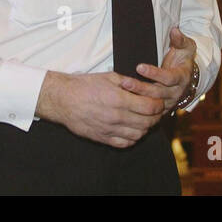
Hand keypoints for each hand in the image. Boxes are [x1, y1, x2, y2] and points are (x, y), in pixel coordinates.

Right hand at [36, 71, 164, 147]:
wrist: (63, 99)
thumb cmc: (84, 85)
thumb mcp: (108, 77)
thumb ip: (128, 83)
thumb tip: (143, 86)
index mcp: (119, 99)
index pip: (150, 107)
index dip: (158, 105)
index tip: (158, 101)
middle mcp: (116, 116)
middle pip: (147, 122)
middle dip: (155, 117)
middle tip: (154, 111)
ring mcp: (109, 129)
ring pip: (138, 135)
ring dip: (145, 128)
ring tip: (144, 120)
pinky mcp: (103, 138)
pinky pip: (124, 143)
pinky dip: (133, 138)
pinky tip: (132, 130)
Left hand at [120, 26, 196, 114]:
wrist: (188, 77)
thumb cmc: (184, 59)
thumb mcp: (186, 48)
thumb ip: (180, 40)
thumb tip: (175, 30)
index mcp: (182, 78)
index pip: (169, 78)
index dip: (155, 73)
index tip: (139, 67)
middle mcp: (176, 92)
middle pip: (157, 93)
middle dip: (140, 88)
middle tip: (124, 81)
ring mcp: (168, 101)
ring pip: (151, 103)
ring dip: (136, 96)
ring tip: (122, 88)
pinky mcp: (161, 108)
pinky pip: (148, 110)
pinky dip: (136, 105)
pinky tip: (124, 99)